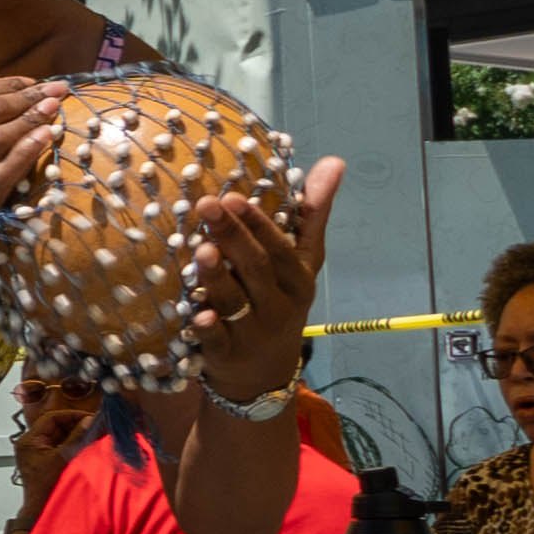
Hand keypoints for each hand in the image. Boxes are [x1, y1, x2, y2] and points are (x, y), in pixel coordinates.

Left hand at [182, 153, 339, 403]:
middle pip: (256, 269)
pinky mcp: (226, 356)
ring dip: (218, 277)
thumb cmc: (280, 300)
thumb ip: (311, 215)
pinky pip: (217, 341)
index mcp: (296, 280)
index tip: (235, 195)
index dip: (258, 223)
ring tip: (202, 249)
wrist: (265, 372)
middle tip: (208, 205)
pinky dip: (208, 329)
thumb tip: (334, 161)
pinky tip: (198, 316)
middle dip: (233, 237)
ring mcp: (253, 332)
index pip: (279, 248)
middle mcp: (279, 305)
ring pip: (235, 302)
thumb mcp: (302, 263)